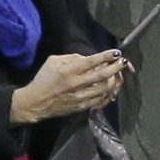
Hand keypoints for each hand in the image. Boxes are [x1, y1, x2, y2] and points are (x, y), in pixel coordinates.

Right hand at [8, 49, 126, 126]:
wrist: (36, 102)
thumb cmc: (44, 79)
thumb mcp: (53, 61)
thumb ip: (72, 58)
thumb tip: (88, 58)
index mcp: (69, 71)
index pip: (91, 62)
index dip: (106, 56)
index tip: (116, 52)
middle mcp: (76, 84)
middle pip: (102, 75)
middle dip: (116, 67)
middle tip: (123, 62)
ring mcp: (80, 97)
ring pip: (104, 88)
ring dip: (114, 80)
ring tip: (118, 74)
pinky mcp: (82, 106)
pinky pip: (100, 100)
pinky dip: (108, 93)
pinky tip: (111, 87)